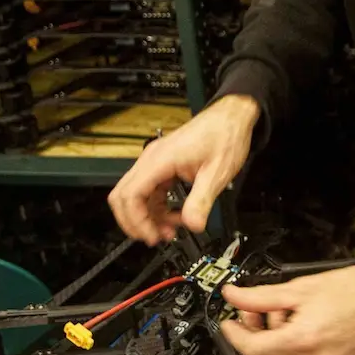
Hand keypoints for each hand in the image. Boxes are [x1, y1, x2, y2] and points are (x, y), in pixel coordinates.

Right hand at [107, 94, 259, 243]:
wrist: (231, 117)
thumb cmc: (224, 135)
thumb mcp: (217, 172)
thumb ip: (202, 201)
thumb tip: (193, 225)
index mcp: (160, 160)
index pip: (130, 195)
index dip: (136, 221)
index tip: (151, 236)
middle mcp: (152, 159)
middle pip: (123, 196)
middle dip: (135, 222)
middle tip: (154, 237)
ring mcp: (155, 162)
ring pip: (135, 196)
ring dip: (148, 217)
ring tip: (170, 231)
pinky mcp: (163, 166)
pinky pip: (150, 192)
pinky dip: (157, 208)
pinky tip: (174, 217)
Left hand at [217, 267, 354, 354]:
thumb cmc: (352, 290)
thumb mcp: (300, 287)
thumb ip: (261, 296)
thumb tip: (234, 296)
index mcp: (304, 338)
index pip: (253, 349)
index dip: (235, 336)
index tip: (228, 323)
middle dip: (253, 338)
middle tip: (254, 314)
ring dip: (275, 341)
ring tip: (287, 315)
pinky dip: (295, 347)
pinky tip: (303, 327)